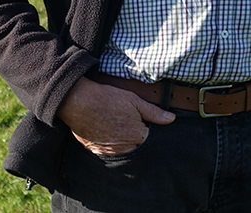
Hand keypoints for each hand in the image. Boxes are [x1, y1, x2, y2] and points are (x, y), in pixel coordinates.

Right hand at [58, 76, 174, 155]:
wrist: (79, 102)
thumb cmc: (108, 99)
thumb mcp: (135, 100)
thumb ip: (154, 113)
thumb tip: (171, 119)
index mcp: (137, 136)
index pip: (149, 138)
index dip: (146, 127)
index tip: (141, 119)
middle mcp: (124, 148)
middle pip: (136, 145)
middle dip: (135, 135)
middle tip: (126, 119)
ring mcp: (109, 151)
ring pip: (123, 149)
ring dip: (123, 140)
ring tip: (115, 122)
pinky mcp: (96, 151)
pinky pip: (109, 150)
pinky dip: (110, 142)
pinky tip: (106, 128)